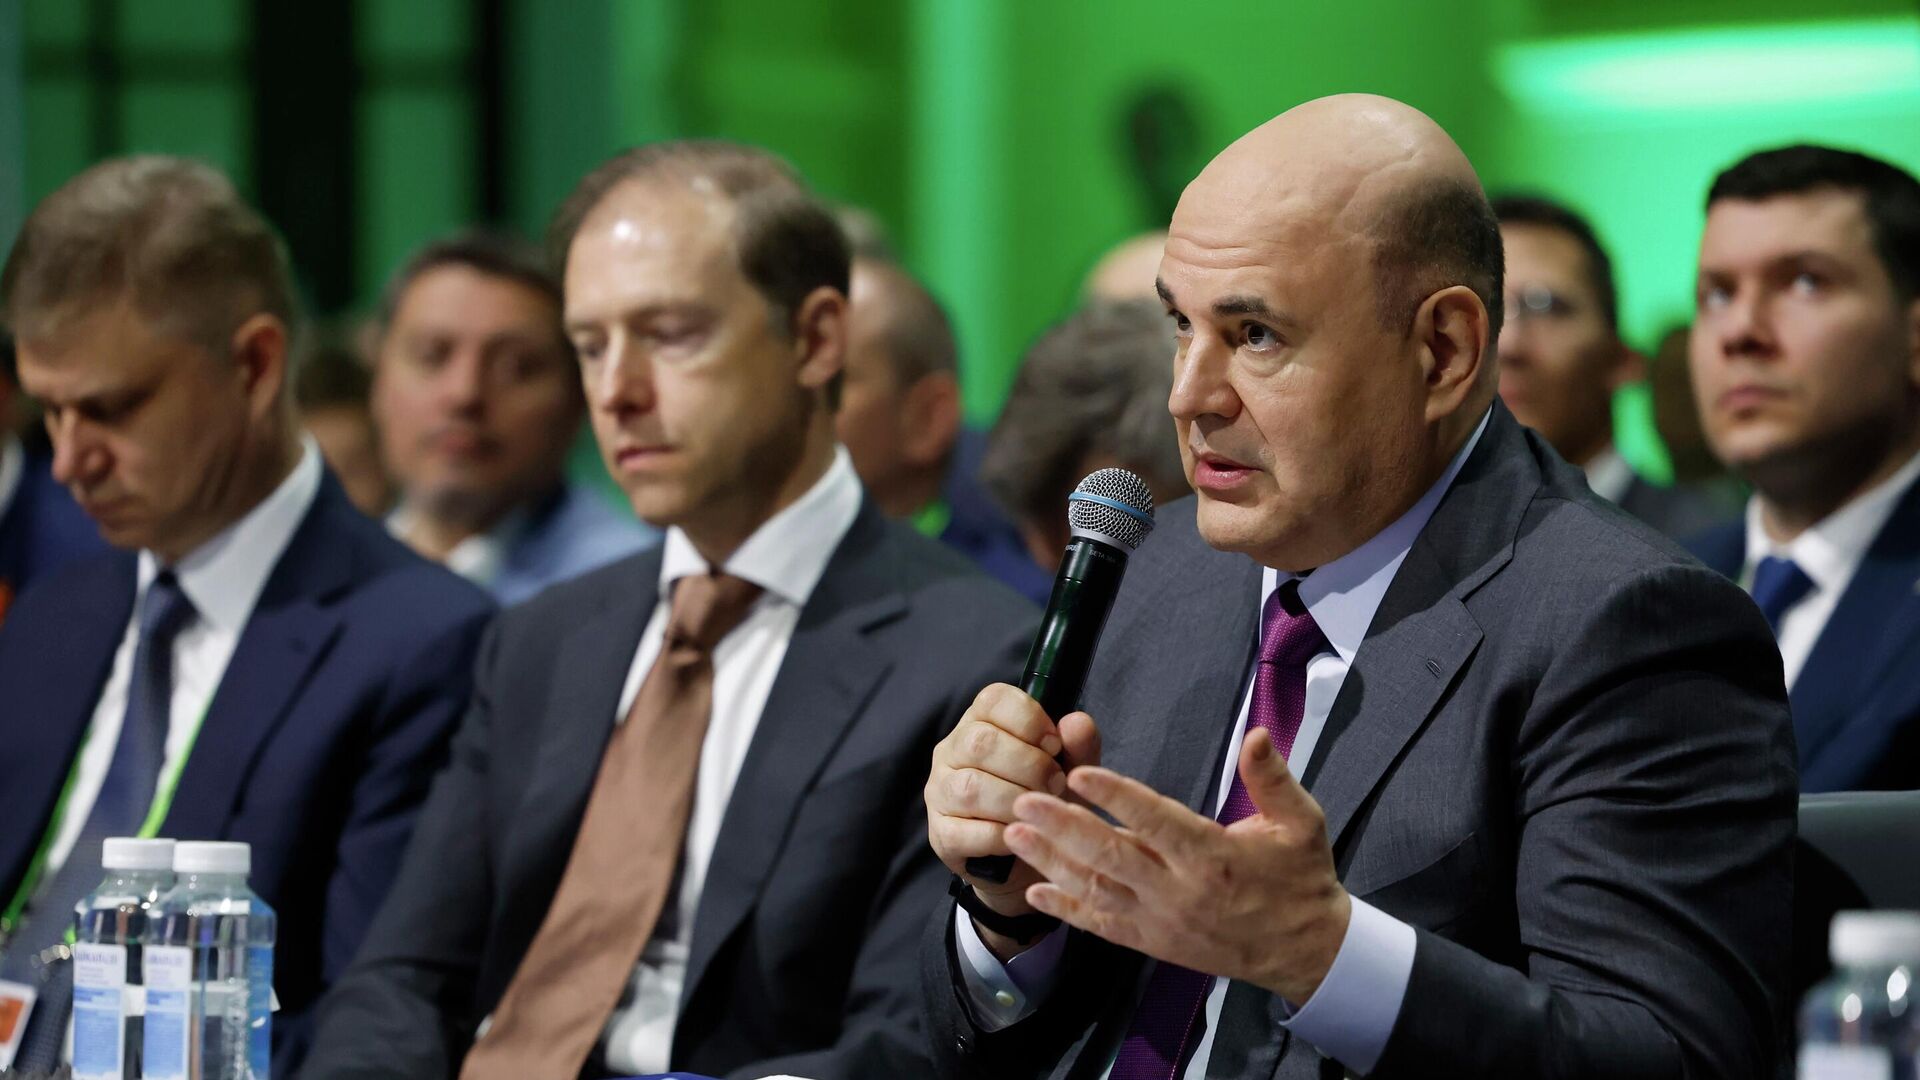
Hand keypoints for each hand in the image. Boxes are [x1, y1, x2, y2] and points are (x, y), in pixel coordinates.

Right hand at [926, 684, 1100, 947]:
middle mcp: (952, 751)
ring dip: (1016, 801)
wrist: (1030, 858)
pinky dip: (1001, 837)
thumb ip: (1078, 746)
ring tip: (1041, 812)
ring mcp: (941, 792)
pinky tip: (1021, 835)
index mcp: (981, 722)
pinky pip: (967, 832)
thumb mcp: (1071, 770)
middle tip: (1056, 785)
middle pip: (981, 743)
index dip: (1030, 719)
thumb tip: (1076, 722)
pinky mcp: (941, 834)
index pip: (993, 700)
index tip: (1055, 745)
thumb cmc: (1046, 800)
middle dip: (1030, 765)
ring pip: (971, 788)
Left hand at [1004, 729, 1349, 1003]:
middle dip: (1063, 827)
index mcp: (1214, 856)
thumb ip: (1272, 778)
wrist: (1305, 950)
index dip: (1116, 797)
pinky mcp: (1153, 944)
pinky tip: (1034, 892)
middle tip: (1024, 800)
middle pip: (1113, 856)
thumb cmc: (1299, 877)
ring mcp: (1163, 922)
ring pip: (1098, 890)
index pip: (1157, 821)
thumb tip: (1255, 735)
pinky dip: (1067, 910)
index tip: (1079, 774)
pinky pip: (1102, 926)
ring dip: (1052, 863)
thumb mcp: (1302, 822)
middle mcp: (1182, 892)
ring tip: (1014, 836)